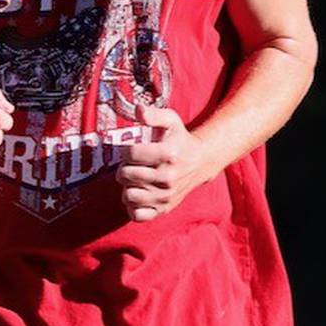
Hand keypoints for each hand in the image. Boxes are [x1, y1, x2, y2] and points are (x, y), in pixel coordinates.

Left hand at [116, 104, 221, 221]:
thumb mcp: (171, 120)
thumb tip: (138, 110)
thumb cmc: (180, 139)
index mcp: (168, 154)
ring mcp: (166, 195)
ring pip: (128, 195)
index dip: (126, 151)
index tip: (133, 151)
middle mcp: (168, 177)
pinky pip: (137, 215)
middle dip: (124, 168)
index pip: (130, 154)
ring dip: (127, 186)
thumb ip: (153, 114)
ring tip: (136, 179)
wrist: (201, 162)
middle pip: (126, 174)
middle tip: (134, 165)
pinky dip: (132, 206)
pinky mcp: (164, 209)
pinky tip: (139, 194)